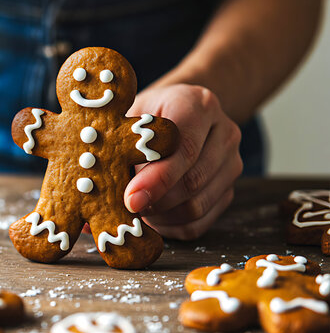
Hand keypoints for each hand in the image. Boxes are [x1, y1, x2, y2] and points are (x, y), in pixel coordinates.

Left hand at [124, 84, 242, 239]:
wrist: (175, 114)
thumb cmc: (143, 118)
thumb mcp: (130, 118)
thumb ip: (122, 146)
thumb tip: (101, 191)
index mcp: (198, 105)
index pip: (184, 148)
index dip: (157, 178)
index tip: (130, 198)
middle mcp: (224, 132)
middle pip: (193, 180)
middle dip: (156, 201)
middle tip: (127, 209)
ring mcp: (231, 162)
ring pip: (197, 205)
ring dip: (162, 216)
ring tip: (136, 210)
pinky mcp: (229, 189)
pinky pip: (200, 222)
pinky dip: (172, 227)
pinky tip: (152, 218)